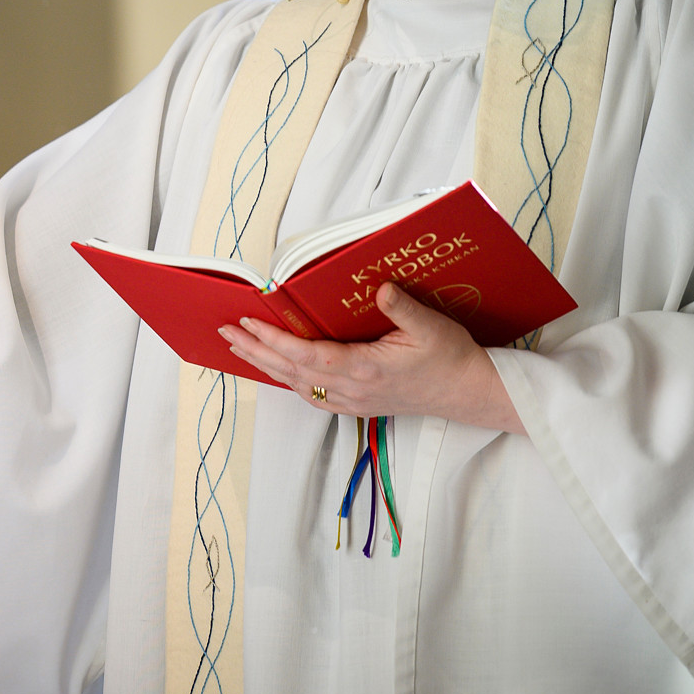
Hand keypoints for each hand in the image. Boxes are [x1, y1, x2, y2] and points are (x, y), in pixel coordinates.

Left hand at [220, 282, 522, 431]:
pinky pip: (311, 395)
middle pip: (290, 371)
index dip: (273, 339)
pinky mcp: (356, 405)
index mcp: (365, 369)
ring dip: (265, 365)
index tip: (248, 323)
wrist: (468, 394)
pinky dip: (288, 380)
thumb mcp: (431, 326)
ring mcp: (352, 401)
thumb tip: (379, 288)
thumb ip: (402, 308)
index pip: (306, 355)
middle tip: (225, 333)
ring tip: (239, 347)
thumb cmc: (450, 358)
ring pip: (296, 385)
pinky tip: (276, 369)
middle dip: (255, 350)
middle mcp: (352, 390)